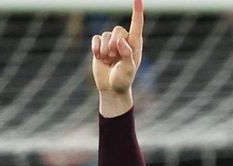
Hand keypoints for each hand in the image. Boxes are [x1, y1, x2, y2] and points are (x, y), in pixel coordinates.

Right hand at [91, 0, 143, 115]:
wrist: (111, 88)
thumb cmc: (123, 79)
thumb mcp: (128, 69)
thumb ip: (127, 55)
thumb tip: (121, 42)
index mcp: (135, 44)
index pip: (137, 24)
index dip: (137, 11)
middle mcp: (124, 40)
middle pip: (117, 30)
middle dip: (114, 45)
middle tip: (114, 58)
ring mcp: (111, 42)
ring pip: (105, 35)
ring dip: (105, 50)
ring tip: (108, 61)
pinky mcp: (100, 46)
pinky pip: (96, 39)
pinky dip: (96, 48)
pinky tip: (99, 58)